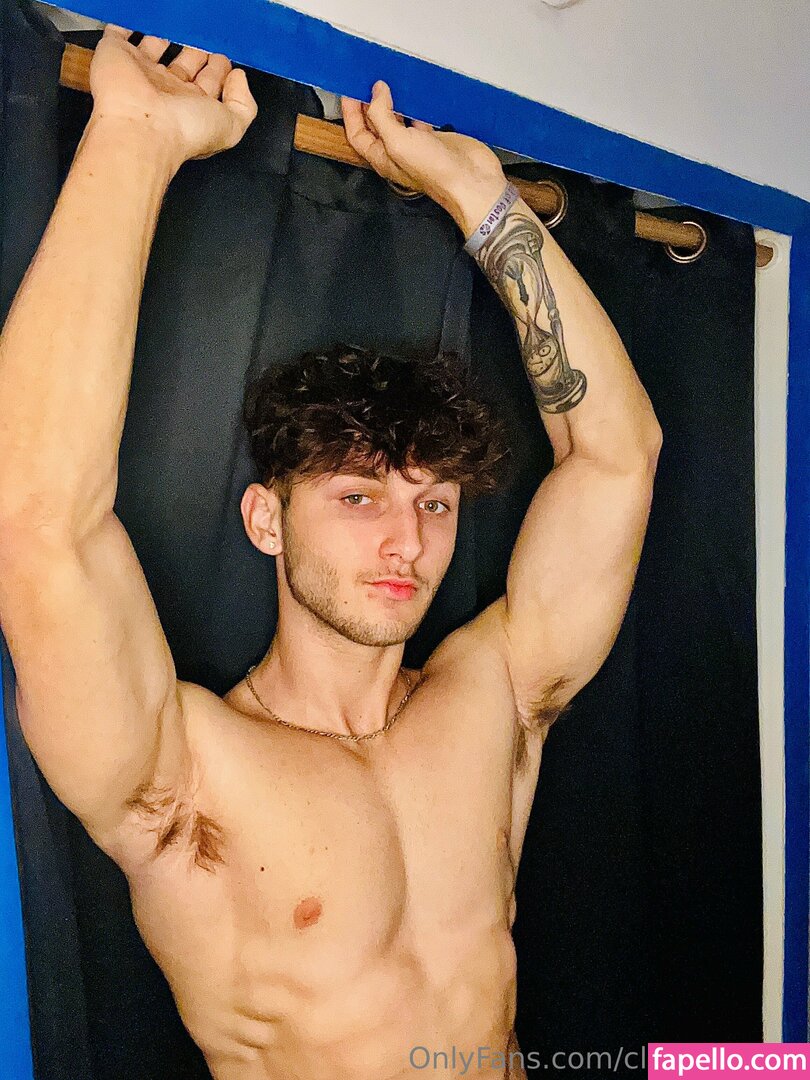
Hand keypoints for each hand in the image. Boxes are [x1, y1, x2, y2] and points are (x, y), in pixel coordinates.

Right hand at [88, 25, 257, 165]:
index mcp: (191, 108)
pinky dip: (129, 22)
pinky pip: (120, 33)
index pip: (208, 84)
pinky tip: (143, 15)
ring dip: (166, 34)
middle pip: (183, 65)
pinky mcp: (116, 54)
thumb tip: (238, 79)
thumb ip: (244, 104)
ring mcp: (141, 72)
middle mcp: (166, 91)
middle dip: (196, 50)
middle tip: (206, 36)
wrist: (139, 126)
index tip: (225, 57)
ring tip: (180, 21)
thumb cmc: (183, 131)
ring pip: (154, 47)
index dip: (219, 70)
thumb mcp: (231, 126)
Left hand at [341, 81, 505, 221]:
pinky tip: (415, 91)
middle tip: (368, 79)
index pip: (358, 133)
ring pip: (398, 118)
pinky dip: (415, 103)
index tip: (352, 88)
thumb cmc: (434, 171)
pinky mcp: (434, 137)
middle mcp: (396, 151)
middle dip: (369, 103)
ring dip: (392, 100)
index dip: (351, 112)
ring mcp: (416, 144)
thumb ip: (382, 115)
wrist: (471, 179)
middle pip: (376, 124)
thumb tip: (377, 91)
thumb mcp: (397, 142)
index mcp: (382, 157)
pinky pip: (419, 117)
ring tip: (389, 80)